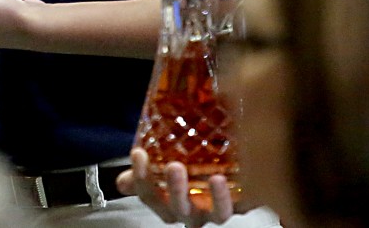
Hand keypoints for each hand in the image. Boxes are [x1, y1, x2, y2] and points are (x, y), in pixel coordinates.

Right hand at [116, 148, 234, 226]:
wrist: (233, 166)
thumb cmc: (192, 165)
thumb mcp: (167, 158)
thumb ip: (150, 164)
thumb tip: (122, 181)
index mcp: (169, 199)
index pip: (149, 195)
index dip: (141, 179)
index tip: (138, 153)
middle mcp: (194, 210)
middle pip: (179, 210)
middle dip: (174, 191)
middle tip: (173, 167)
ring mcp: (219, 209)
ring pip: (217, 215)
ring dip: (217, 199)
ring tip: (215, 178)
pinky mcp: (245, 202)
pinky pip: (246, 205)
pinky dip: (245, 194)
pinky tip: (240, 175)